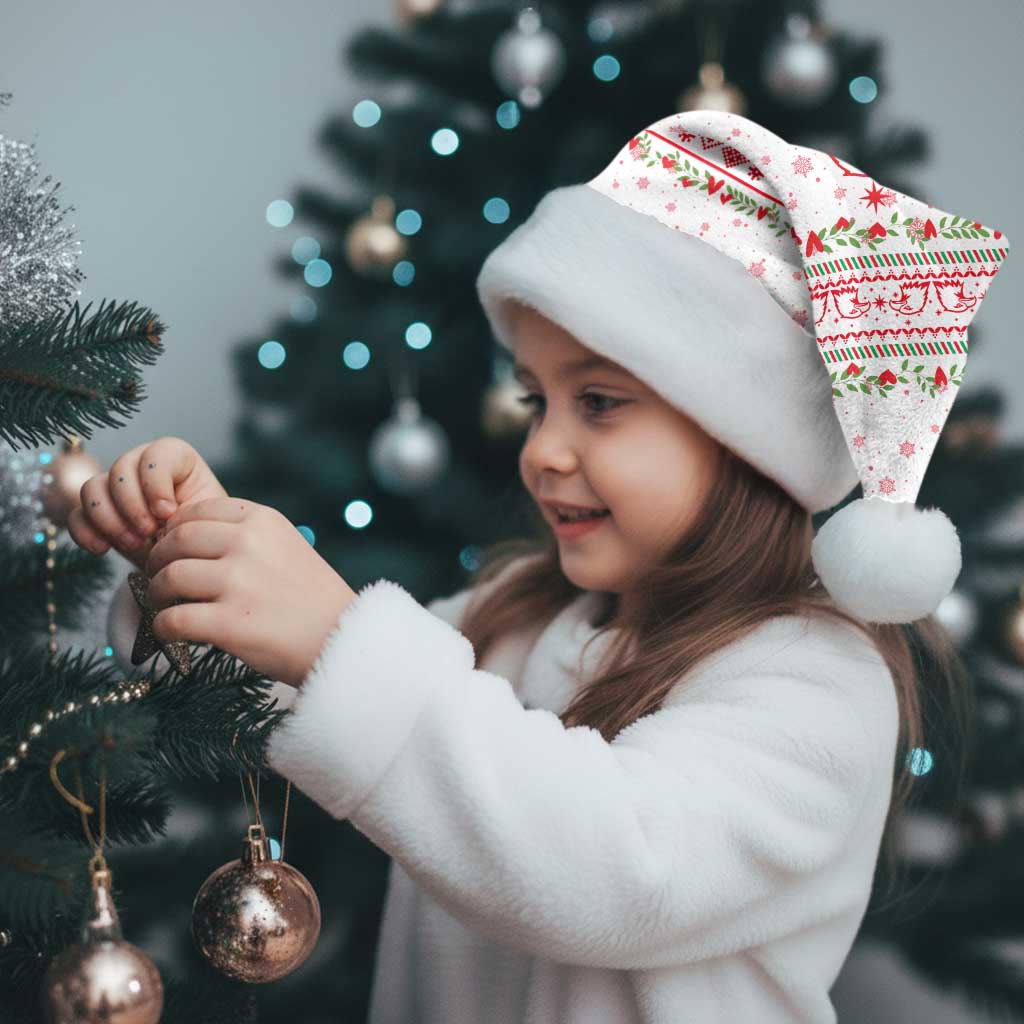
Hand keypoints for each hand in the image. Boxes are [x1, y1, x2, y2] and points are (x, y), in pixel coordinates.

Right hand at [67, 437, 227, 570]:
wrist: (189, 560)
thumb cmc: (203, 534)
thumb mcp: (206, 520)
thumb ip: (189, 510)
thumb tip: (163, 516)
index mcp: (176, 459)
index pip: (156, 454)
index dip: (156, 483)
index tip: (168, 513)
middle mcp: (141, 466)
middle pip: (120, 469)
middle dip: (132, 505)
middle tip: (148, 533)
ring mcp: (115, 488)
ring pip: (92, 488)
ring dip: (110, 519)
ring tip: (133, 544)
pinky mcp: (97, 514)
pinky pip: (76, 515)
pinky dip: (85, 532)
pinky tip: (102, 549)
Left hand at [142, 496, 357, 687]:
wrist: (342, 639)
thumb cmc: (312, 598)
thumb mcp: (287, 546)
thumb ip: (245, 536)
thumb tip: (185, 538)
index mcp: (263, 520)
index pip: (197, 511)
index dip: (174, 530)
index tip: (172, 548)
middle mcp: (248, 544)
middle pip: (176, 541)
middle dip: (158, 560)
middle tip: (157, 577)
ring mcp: (238, 583)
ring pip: (169, 578)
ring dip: (157, 594)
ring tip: (164, 605)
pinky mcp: (229, 623)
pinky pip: (172, 620)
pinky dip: (163, 628)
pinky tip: (170, 632)